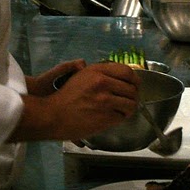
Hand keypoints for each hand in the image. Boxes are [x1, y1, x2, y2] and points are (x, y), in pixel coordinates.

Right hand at [13, 62, 139, 141]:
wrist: (53, 115)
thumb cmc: (66, 96)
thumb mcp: (82, 76)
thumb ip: (101, 73)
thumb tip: (122, 76)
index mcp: (97, 70)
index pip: (127, 71)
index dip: (135, 79)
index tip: (135, 85)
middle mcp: (102, 83)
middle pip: (132, 89)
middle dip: (133, 96)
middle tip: (129, 100)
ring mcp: (104, 100)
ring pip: (130, 104)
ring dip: (129, 108)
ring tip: (123, 110)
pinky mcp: (105, 116)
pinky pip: (122, 117)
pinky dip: (120, 118)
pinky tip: (113, 117)